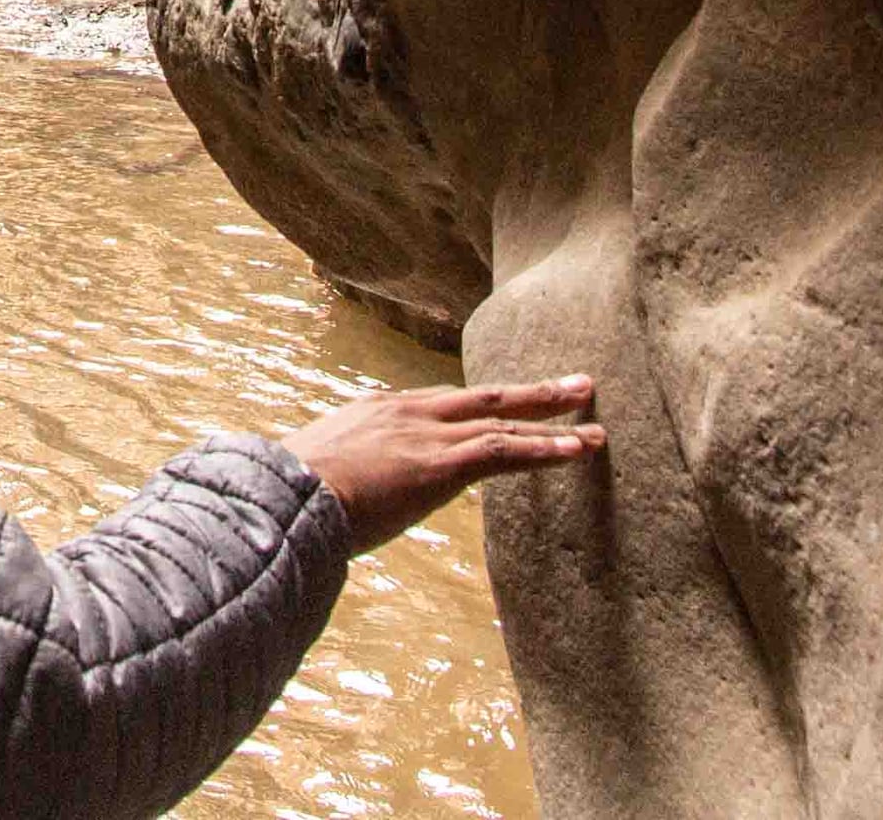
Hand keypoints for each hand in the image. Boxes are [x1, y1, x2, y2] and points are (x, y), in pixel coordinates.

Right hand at [278, 375, 601, 550]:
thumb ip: (341, 473)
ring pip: (504, 422)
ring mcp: (428, 435)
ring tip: (596, 426)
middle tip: (576, 385)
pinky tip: (577, 450)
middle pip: (484, 397)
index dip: (482, 406)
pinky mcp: (442, 464)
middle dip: (532, 393)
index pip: (443, 403)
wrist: (286, 496)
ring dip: (554, 421)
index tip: (509, 405)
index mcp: (380, 410)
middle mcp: (410, 412)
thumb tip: (332, 496)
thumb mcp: (317, 470)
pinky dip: (545, 450)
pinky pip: (505, 451)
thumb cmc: (291, 493)